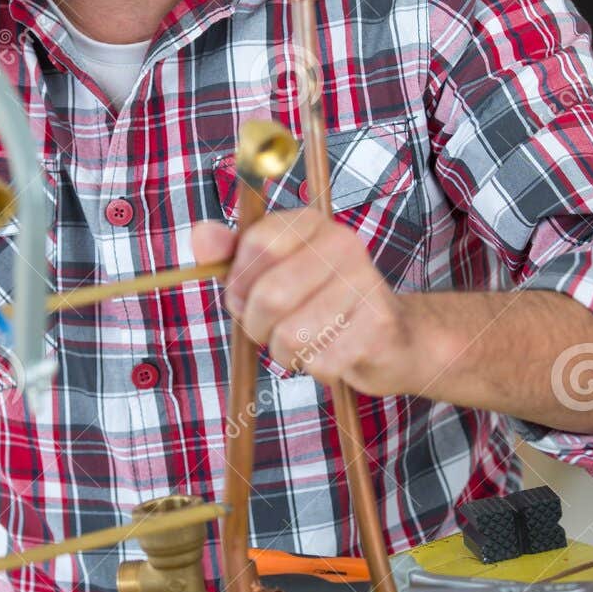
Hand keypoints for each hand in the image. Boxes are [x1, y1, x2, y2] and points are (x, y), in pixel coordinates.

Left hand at [191, 208, 413, 395]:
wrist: (393, 337)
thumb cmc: (318, 303)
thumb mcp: (268, 274)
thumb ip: (229, 256)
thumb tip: (199, 235)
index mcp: (310, 223)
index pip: (256, 244)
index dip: (238, 282)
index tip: (247, 294)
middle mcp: (342, 244)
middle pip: (269, 296)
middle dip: (257, 325)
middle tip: (272, 328)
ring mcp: (365, 284)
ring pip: (290, 336)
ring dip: (285, 352)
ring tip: (305, 341)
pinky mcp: (378, 327)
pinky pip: (318, 362)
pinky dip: (314, 368)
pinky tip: (332, 353)